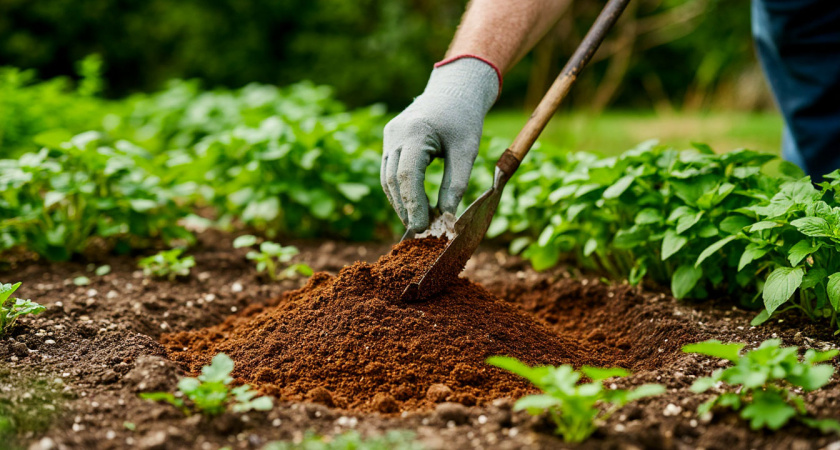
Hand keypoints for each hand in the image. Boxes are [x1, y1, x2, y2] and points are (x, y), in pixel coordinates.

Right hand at [381, 57, 499, 232]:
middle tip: (420, 231)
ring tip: (416, 222)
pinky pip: (389, 170)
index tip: (422, 227)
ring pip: (387, 177)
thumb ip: (456, 184)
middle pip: (393, 179)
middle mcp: (396, 133)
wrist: (454, 89)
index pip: (408, 176)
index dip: (413, 204)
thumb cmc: (464, 119)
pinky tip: (412, 205)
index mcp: (416, 132)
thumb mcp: (466, 152)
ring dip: (400, 202)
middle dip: (405, 207)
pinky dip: (399, 189)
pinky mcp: (390, 139)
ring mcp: (389, 135)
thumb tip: (446, 217)